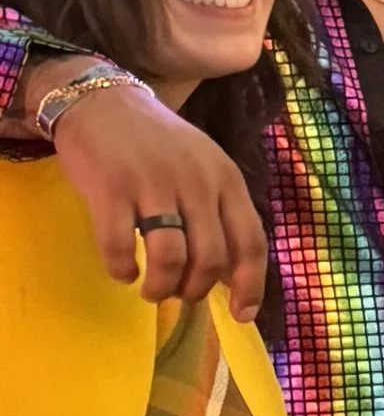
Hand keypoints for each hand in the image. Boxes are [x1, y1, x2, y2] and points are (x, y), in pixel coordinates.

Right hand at [27, 67, 268, 317]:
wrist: (100, 101)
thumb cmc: (156, 144)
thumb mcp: (202, 168)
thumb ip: (220, 213)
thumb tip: (233, 276)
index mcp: (225, 178)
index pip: (251, 242)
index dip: (250, 285)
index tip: (241, 314)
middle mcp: (196, 181)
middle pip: (210, 258)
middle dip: (195, 289)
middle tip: (178, 293)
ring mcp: (153, 184)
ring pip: (170, 258)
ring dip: (161, 287)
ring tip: (152, 289)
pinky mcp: (110, 188)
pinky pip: (120, 246)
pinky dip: (122, 269)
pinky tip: (122, 270)